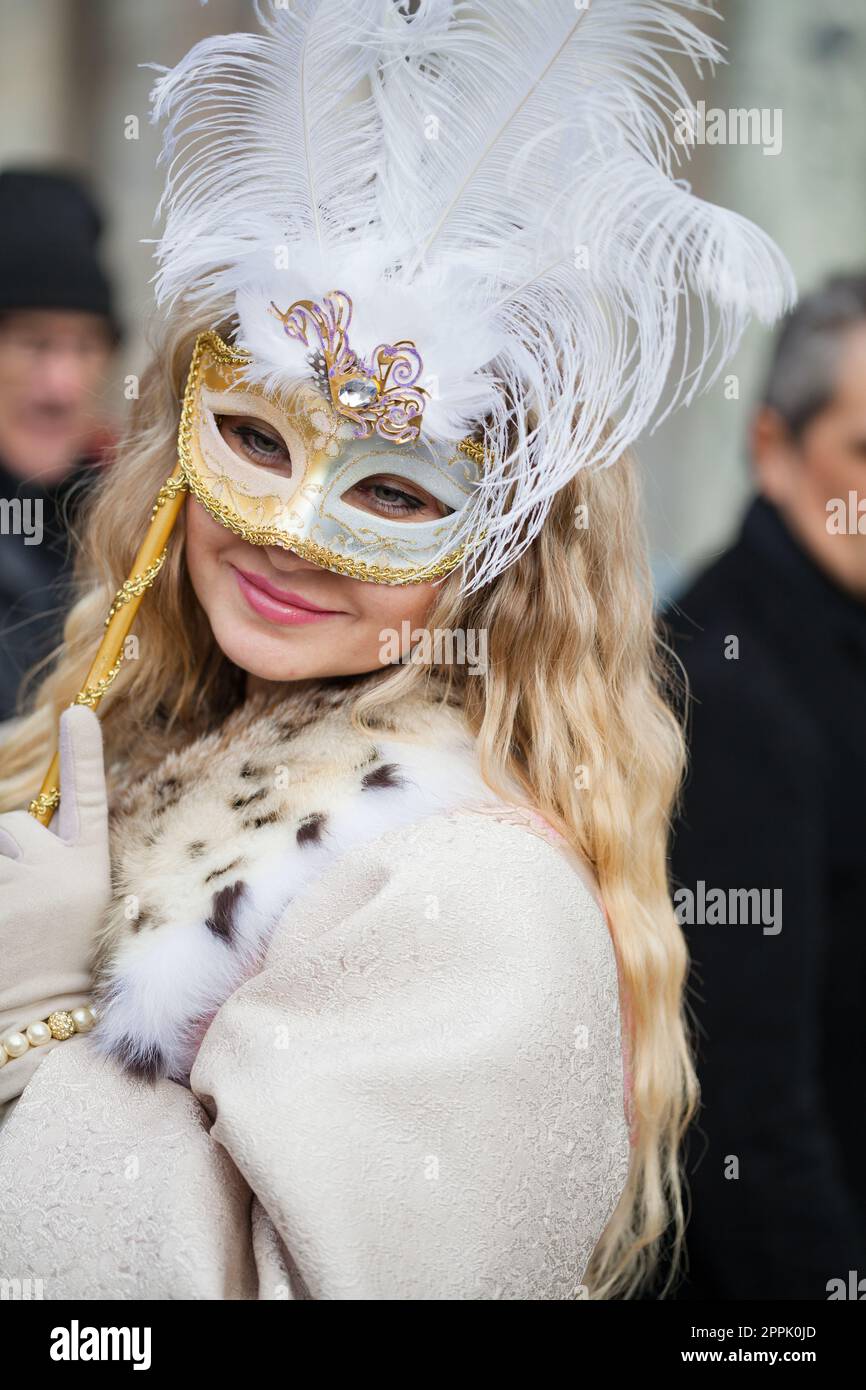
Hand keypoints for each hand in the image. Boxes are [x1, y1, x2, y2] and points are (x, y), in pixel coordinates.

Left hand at [0, 705, 110, 1101]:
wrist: (39, 1028)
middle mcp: (56, 876)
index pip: (89, 800)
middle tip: (21, 910)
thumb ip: (54, 859)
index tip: (80, 712)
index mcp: (89, 874)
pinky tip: (3, 924)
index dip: (84, 755)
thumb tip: (23, 821)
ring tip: (8, 924)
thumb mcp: (75, 906)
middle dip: (11, 855)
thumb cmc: (59, 964)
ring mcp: (15, 892)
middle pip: (14, 826)